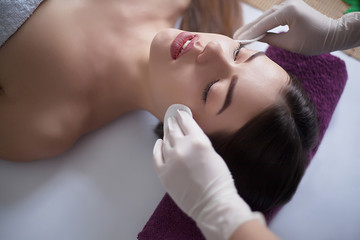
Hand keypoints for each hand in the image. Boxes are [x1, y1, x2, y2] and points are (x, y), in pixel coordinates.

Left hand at [153, 106, 263, 239]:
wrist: (213, 204)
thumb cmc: (219, 182)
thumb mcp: (213, 154)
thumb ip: (200, 143)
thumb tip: (190, 137)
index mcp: (198, 141)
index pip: (187, 123)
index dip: (182, 116)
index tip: (179, 113)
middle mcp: (182, 147)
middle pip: (174, 130)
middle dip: (173, 123)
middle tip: (171, 118)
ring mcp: (171, 160)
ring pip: (165, 141)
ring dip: (166, 134)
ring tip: (167, 130)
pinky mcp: (163, 173)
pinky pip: (156, 156)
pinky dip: (157, 148)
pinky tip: (159, 143)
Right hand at [233, 0, 359, 54]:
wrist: (332, 34)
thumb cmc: (314, 41)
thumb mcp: (291, 43)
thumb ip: (271, 39)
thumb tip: (255, 38)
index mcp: (288, 11)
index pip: (263, 24)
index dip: (249, 33)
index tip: (237, 41)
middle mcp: (286, 4)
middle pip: (262, 18)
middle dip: (248, 29)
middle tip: (234, 38)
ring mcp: (287, 5)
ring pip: (265, 17)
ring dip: (253, 27)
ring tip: (240, 36)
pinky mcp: (289, 9)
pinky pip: (271, 17)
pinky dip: (262, 25)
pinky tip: (253, 31)